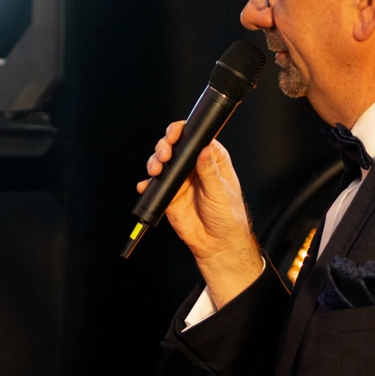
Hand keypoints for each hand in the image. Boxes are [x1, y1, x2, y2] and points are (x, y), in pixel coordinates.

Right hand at [138, 123, 262, 307]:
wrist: (216, 243)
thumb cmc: (227, 217)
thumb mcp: (221, 192)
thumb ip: (210, 171)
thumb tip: (203, 149)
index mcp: (211, 159)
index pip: (195, 137)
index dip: (183, 132)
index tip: (175, 135)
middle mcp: (193, 166)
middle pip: (174, 146)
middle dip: (164, 145)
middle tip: (164, 154)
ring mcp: (179, 180)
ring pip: (161, 162)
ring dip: (154, 162)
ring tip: (156, 169)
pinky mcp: (168, 194)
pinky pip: (154, 185)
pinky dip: (147, 184)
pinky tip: (147, 185)